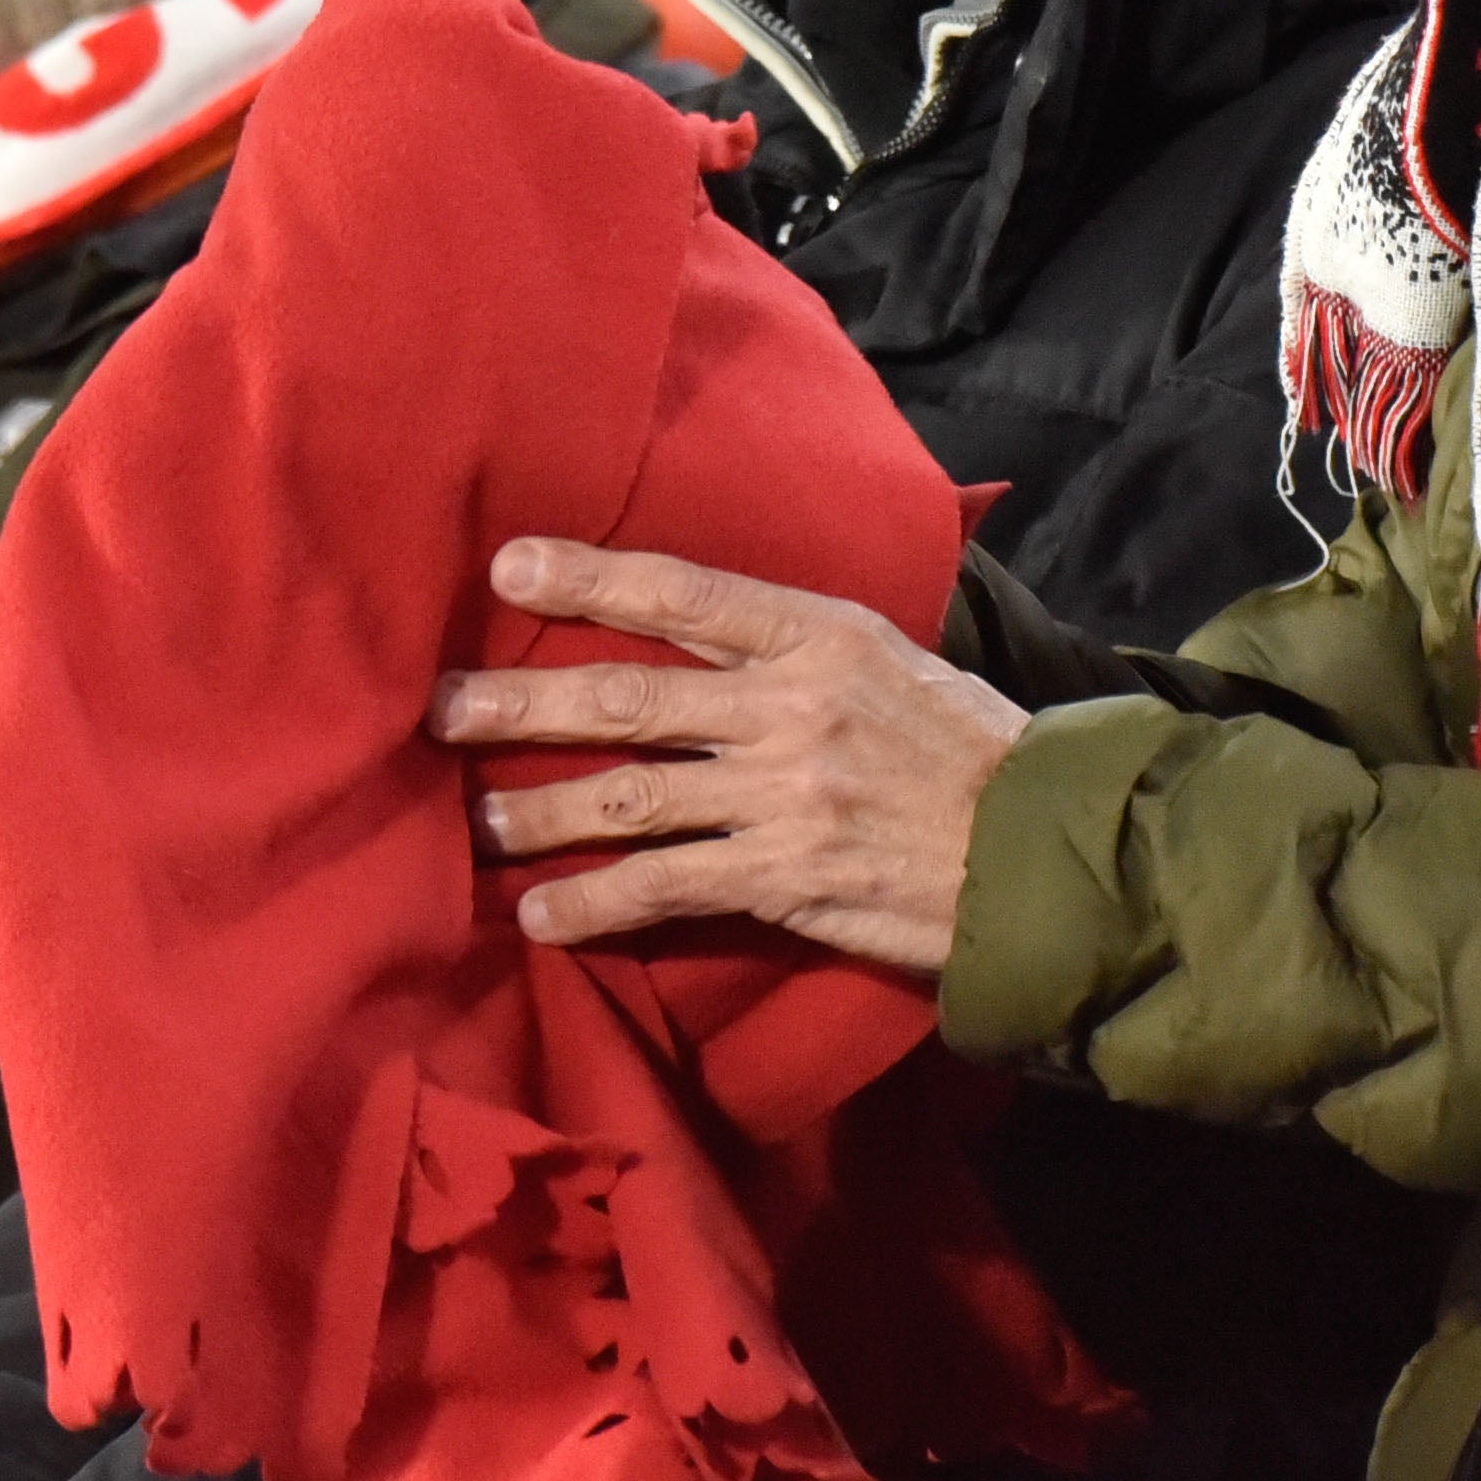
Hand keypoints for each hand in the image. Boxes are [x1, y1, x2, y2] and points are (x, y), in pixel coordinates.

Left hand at [432, 539, 1026, 975]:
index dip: (590, 578)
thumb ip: (791, 645)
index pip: (685, 595)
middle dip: (522, 702)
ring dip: (536, 811)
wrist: (1039, 850)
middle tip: (440, 708)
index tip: (508, 567)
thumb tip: (691, 633)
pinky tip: (540, 914)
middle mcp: (792, 707)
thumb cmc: (961, 748)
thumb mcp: (887, 659)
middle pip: (628, 699)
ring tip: (472, 821)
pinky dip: (592, 902)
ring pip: (629, 798)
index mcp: (820, 635)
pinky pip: (664, 888)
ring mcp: (785, 797)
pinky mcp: (785, 879)